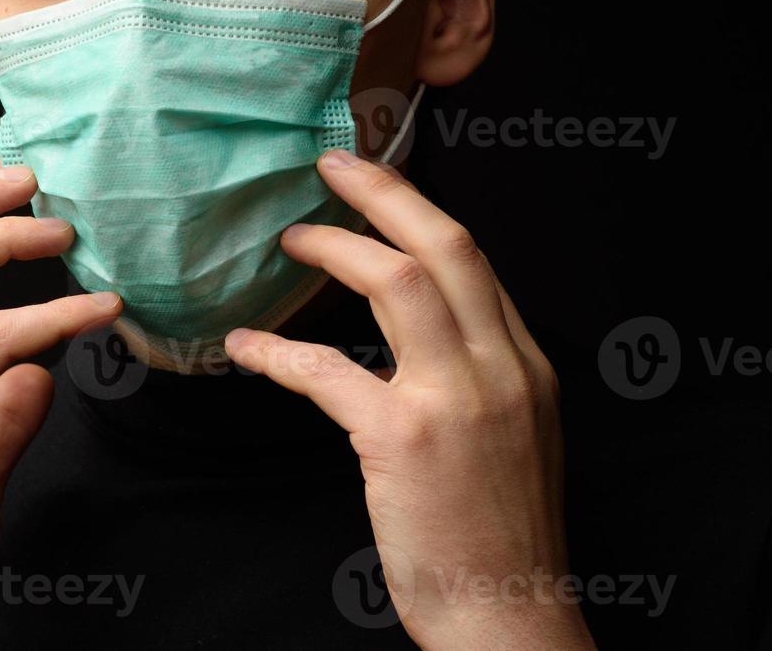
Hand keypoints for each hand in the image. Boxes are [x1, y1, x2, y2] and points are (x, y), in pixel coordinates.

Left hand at [224, 149, 594, 649]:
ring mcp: (457, 400)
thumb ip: (482, 374)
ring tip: (292, 239)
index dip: (418, 211)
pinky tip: (243, 347)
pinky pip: (327, 371)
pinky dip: (277, 352)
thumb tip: (429, 333)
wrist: (510, 615)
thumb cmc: (499, 535)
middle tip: (333, 166)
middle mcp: (502, 368)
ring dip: (335, 250)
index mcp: (527, 364)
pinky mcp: (405, 439)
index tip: (378, 185)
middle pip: (444, 244)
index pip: (473, 260)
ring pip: (397, 282)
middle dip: (384, 192)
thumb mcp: (517, 436)